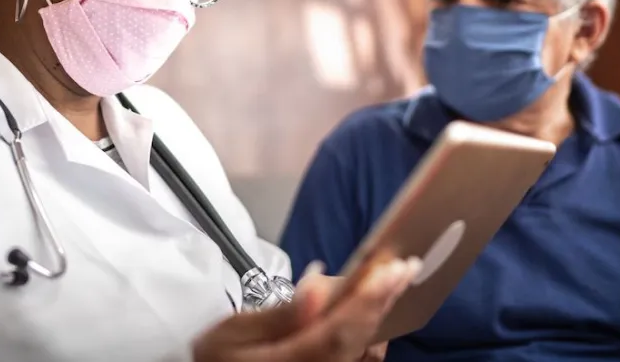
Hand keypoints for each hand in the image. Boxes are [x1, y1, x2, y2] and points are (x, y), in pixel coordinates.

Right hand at [192, 258, 419, 361]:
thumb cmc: (216, 356)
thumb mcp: (231, 331)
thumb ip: (278, 315)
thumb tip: (317, 288)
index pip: (334, 335)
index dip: (364, 303)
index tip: (387, 271)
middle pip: (356, 342)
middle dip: (382, 301)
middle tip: (403, 266)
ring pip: (363, 352)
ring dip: (382, 315)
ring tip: (394, 280)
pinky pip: (358, 357)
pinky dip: (372, 330)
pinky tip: (377, 306)